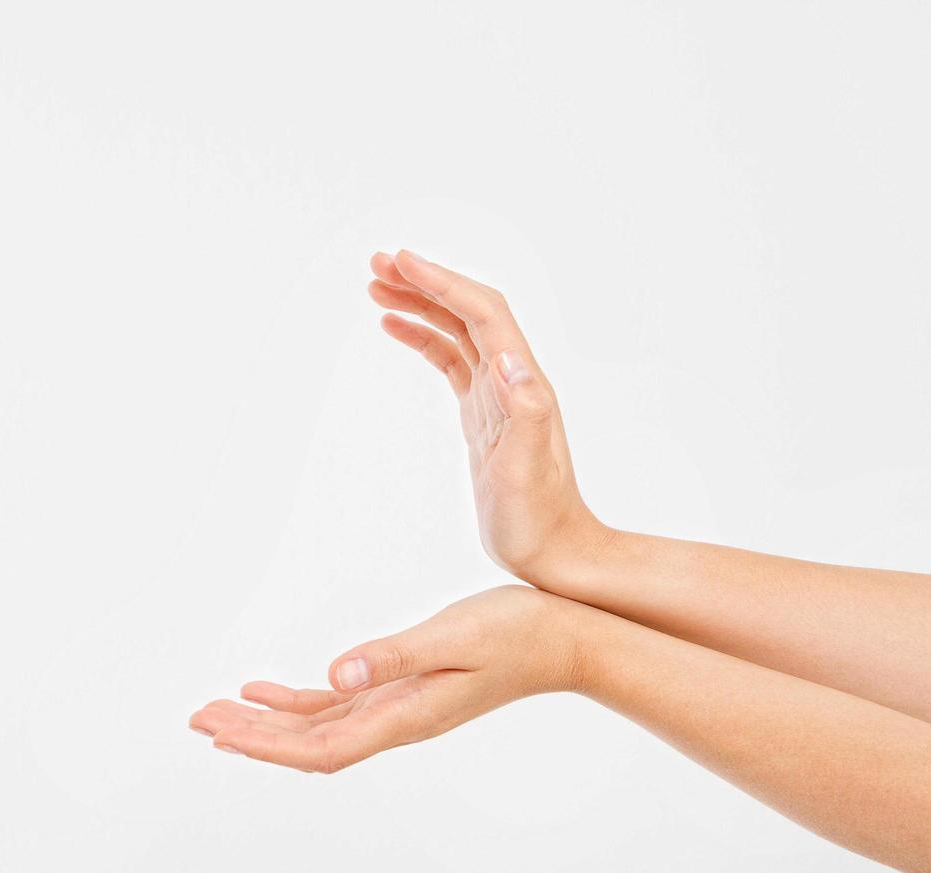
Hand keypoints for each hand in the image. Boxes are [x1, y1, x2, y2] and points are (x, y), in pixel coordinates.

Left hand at [188, 586, 584, 772]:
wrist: (562, 639)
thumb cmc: (516, 634)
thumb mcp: (453, 637)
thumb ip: (394, 657)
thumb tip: (334, 676)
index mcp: (404, 717)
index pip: (320, 747)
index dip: (267, 744)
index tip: (221, 734)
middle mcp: (395, 721)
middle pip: (308, 744)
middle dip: (251, 736)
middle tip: (197, 721)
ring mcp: (398, 708)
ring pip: (317, 728)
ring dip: (265, 722)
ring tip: (216, 712)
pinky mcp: (403, 689)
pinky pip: (338, 706)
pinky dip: (297, 702)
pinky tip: (266, 689)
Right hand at [367, 249, 601, 577]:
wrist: (555, 552)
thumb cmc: (541, 519)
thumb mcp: (529, 470)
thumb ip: (526, 413)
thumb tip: (510, 360)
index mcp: (522, 383)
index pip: (481, 313)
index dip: (442, 283)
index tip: (401, 261)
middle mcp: (512, 380)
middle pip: (466, 311)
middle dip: (424, 282)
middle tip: (376, 263)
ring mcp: (495, 396)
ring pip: (454, 332)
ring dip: (419, 303)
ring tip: (375, 286)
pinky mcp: (481, 416)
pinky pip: (449, 362)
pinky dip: (422, 338)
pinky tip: (394, 327)